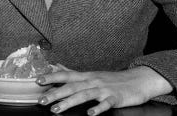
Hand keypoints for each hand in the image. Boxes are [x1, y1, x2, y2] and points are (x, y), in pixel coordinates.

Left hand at [37, 66, 172, 114]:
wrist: (138, 80)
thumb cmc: (112, 79)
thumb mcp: (91, 74)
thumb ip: (72, 72)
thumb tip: (56, 66)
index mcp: (86, 76)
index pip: (65, 75)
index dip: (51, 77)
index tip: (37, 81)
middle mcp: (92, 81)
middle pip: (71, 86)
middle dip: (55, 93)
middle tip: (41, 100)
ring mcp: (104, 89)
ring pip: (84, 95)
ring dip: (69, 102)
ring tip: (56, 109)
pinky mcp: (115, 98)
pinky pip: (106, 103)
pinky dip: (98, 108)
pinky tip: (90, 114)